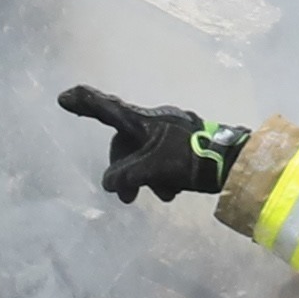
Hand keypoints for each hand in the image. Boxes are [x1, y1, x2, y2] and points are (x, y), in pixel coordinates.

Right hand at [58, 85, 233, 203]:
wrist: (235, 162)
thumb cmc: (191, 160)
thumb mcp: (153, 170)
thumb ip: (127, 176)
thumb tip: (110, 184)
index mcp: (144, 121)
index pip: (107, 109)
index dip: (85, 104)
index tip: (63, 98)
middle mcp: (155, 120)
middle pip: (125, 142)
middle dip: (123, 170)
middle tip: (127, 199)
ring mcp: (172, 130)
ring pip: (144, 153)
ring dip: (145, 177)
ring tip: (160, 196)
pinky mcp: (186, 141)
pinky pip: (163, 157)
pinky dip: (162, 174)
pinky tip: (172, 190)